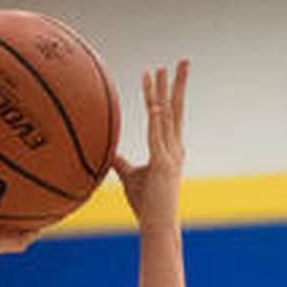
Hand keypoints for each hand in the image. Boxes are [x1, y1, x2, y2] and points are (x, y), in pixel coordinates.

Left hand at [113, 60, 188, 227]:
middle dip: (177, 83)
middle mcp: (174, 148)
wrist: (157, 226)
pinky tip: (153, 105)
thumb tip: (106, 152)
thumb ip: (120, 162)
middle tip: (180, 60)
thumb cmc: (146, 205)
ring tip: (161, 70)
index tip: (158, 73)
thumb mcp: (129, 178)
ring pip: (167, 116)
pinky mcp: (162, 166)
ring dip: (163, 92)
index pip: (167, 115)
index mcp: (170, 149)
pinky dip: (155, 121)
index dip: (163, 93)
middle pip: (175, 109)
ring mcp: (170, 155)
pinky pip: (157, 138)